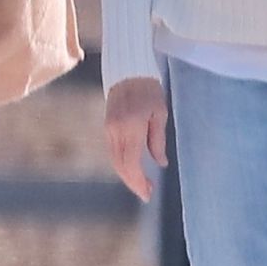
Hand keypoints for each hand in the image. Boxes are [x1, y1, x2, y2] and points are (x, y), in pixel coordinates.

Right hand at [105, 77, 169, 201]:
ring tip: (142, 184)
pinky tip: (133, 169)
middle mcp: (117, 131)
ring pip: (115, 160)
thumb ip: (158, 140)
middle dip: (133, 182)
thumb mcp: (160, 114)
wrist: (128, 72)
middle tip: (147, 193)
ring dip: (127, 175)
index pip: (132, 163)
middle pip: (121, 165)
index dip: (138, 181)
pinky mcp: (107, 127)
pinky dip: (122, 164)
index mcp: (132, 127)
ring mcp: (109, 129)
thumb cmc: (149, 91)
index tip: (147, 193)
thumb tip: (160, 163)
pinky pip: (113, 151)